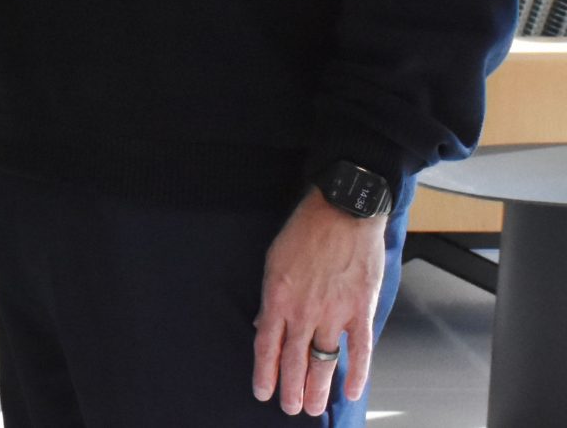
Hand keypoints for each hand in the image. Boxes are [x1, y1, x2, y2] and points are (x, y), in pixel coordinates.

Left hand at [253, 189, 388, 414]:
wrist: (342, 214)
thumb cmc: (305, 233)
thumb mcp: (274, 262)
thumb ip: (271, 298)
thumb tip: (264, 324)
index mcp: (278, 298)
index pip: (267, 346)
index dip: (265, 373)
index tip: (263, 392)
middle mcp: (304, 312)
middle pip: (295, 360)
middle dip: (291, 389)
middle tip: (290, 409)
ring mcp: (334, 314)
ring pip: (325, 361)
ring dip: (319, 388)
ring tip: (314, 408)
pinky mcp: (361, 311)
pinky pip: (360, 350)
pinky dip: (358, 373)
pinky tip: (353, 391)